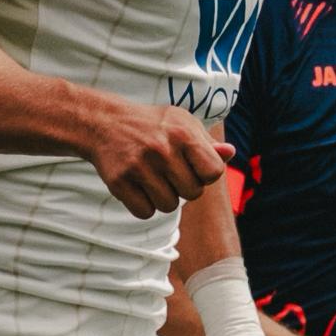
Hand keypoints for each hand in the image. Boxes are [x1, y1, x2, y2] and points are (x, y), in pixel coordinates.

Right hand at [81, 100, 229, 218]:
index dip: (206, 174)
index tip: (193, 166)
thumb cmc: (152, 125)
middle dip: (184, 187)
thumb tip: (229, 154)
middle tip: (169, 172)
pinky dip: (143, 205)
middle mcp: (162, 150)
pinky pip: (145, 212)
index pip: (214, 172)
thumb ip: (207, 143)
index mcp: (183, 134)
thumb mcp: (182, 123)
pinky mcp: (119, 182)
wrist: (105, 123)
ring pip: (169, 206)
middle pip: (193, 193)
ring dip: (163, 197)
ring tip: (153, 178)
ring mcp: (139, 167)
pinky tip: (138, 187)